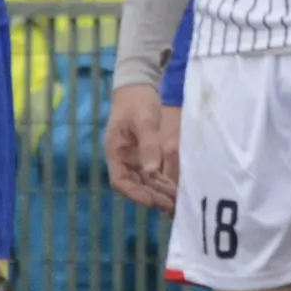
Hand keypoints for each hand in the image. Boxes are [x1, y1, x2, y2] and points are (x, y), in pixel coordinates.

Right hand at [105, 84, 179, 209]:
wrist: (138, 84)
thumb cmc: (137, 100)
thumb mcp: (144, 121)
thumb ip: (148, 145)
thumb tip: (151, 172)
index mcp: (115, 151)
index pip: (119, 180)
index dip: (134, 193)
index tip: (150, 201)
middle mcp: (122, 158)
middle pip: (133, 184)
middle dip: (151, 196)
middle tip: (170, 206)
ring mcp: (133, 157)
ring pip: (144, 181)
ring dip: (157, 192)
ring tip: (175, 203)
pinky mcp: (143, 154)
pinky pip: (151, 173)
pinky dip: (161, 182)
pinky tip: (174, 190)